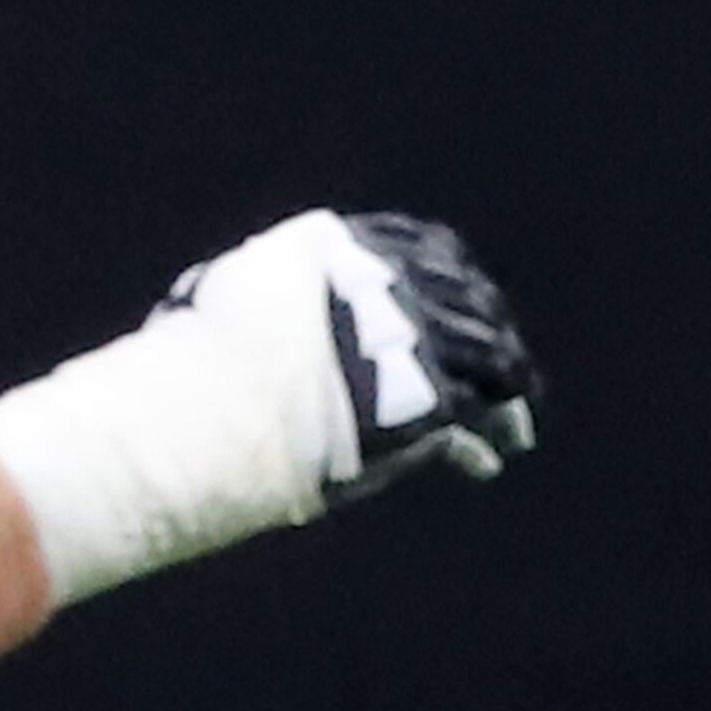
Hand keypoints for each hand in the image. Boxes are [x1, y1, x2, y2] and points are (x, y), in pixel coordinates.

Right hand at [163, 209, 543, 505]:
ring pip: (493, 352)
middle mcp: (390, 280)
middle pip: (472, 296)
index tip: (466, 304)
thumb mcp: (234, 296)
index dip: (454, 279)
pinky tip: (485, 463)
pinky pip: (478, 412)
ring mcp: (416, 335)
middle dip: (491, 330)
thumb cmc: (196, 360)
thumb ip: (275, 291)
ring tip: (515, 426)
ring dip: (508, 388)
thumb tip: (250, 297)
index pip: (429, 247)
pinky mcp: (431, 395)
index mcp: (343, 247)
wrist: (210, 405)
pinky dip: (487, 435)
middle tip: (506, 372)